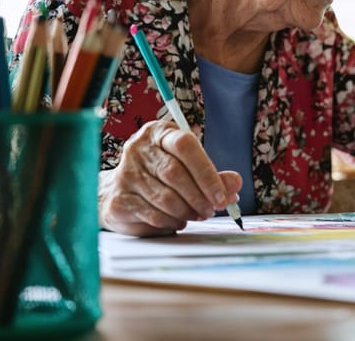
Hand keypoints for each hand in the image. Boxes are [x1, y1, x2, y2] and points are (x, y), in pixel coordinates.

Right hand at [98, 120, 241, 236]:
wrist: (120, 190)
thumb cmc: (161, 174)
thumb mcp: (191, 167)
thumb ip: (214, 175)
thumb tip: (235, 184)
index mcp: (159, 133)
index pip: (185, 145)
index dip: (206, 172)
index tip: (221, 194)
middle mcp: (139, 149)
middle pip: (175, 173)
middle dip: (199, 196)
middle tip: (212, 209)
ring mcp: (126, 173)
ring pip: (165, 197)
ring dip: (188, 211)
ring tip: (197, 214)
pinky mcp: (119, 199)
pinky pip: (154, 214)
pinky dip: (173, 221)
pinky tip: (179, 220)